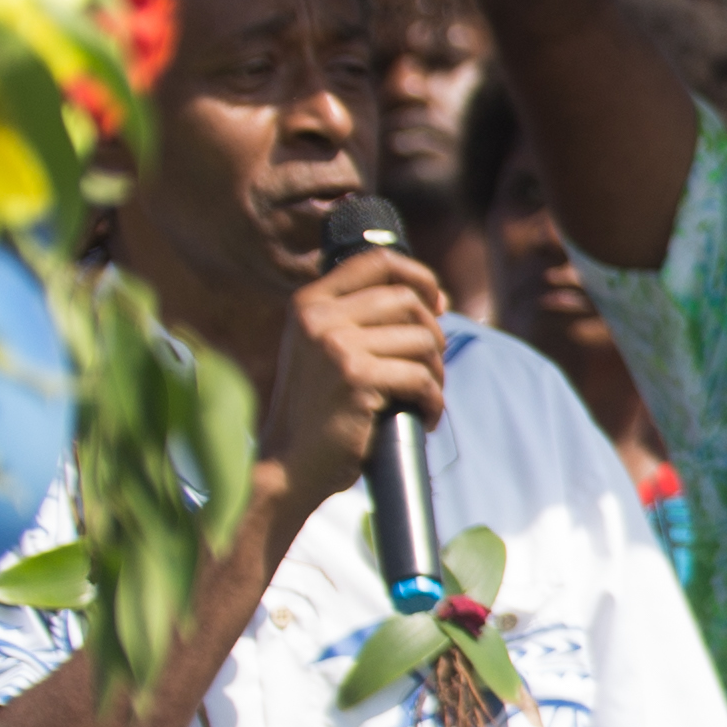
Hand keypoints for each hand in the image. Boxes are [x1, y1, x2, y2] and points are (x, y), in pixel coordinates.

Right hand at [262, 246, 450, 515]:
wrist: (288, 465)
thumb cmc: (318, 411)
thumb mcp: (327, 350)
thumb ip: (365, 319)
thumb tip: (435, 299)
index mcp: (310, 302)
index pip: (378, 261)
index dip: (420, 277)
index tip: (438, 304)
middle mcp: (319, 317)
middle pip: (408, 300)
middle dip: (433, 336)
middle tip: (429, 370)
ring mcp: (335, 345)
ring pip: (422, 339)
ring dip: (436, 372)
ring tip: (423, 397)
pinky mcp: (356, 378)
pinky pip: (422, 377)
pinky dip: (433, 401)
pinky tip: (423, 417)